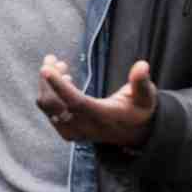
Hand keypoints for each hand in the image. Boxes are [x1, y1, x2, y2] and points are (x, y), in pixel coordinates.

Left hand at [37, 55, 156, 146]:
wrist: (132, 133)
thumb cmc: (138, 110)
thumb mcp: (145, 97)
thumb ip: (142, 83)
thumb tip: (142, 65)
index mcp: (103, 117)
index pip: (76, 102)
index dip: (59, 86)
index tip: (46, 69)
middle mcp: (85, 126)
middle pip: (54, 103)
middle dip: (48, 78)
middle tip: (52, 58)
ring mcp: (73, 131)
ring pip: (47, 106)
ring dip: (46, 83)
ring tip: (59, 64)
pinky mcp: (66, 131)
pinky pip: (48, 111)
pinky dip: (48, 93)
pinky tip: (62, 79)